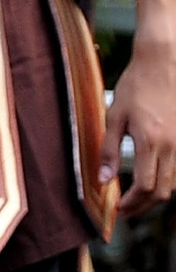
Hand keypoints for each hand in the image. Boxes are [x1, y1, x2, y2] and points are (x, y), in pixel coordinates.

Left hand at [109, 45, 175, 214]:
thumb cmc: (136, 86)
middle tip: (126, 210)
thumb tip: (103, 180)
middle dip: (144, 205)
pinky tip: (153, 178)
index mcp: (151, 141)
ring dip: (157, 194)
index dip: (131, 203)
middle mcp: (172, 143)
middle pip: (163, 190)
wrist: (162, 61)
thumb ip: (108, 151)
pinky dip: (169, 179)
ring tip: (137, 197)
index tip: (118, 208)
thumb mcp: (114, 118)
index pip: (145, 187)